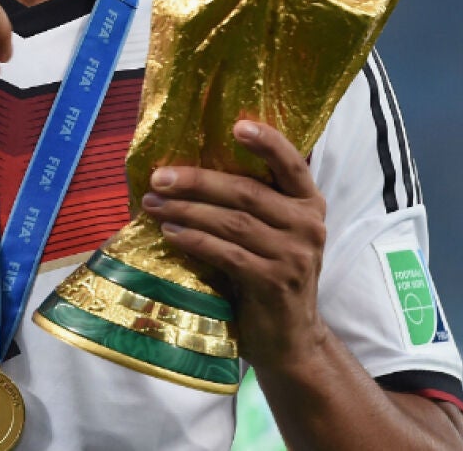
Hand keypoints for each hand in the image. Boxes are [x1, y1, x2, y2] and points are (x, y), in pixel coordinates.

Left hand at [139, 120, 328, 368]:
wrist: (289, 337)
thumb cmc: (269, 273)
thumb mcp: (271, 233)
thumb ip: (250, 202)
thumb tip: (188, 168)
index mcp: (308, 202)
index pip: (291, 163)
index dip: (267, 142)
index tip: (236, 125)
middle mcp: (308, 224)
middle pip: (246, 191)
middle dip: (197, 181)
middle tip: (159, 178)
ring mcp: (295, 255)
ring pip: (232, 221)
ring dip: (187, 211)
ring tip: (153, 204)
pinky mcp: (275, 282)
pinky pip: (228, 253)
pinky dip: (196, 241)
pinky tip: (171, 234)